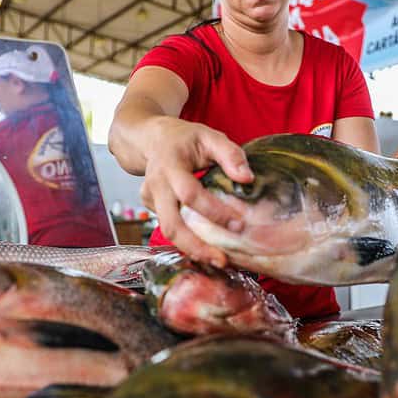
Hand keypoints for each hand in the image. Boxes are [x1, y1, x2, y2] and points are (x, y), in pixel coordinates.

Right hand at [139, 118, 251, 266]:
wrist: (151, 139)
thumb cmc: (184, 139)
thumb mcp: (209, 136)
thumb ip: (230, 154)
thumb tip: (247, 179)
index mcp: (170, 165)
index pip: (190, 194)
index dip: (213, 211)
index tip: (238, 224)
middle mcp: (156, 185)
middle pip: (171, 224)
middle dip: (196, 246)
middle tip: (223, 260)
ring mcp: (150, 199)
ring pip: (168, 232)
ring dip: (193, 249)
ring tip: (219, 261)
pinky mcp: (151, 208)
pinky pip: (170, 228)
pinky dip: (189, 241)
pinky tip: (209, 250)